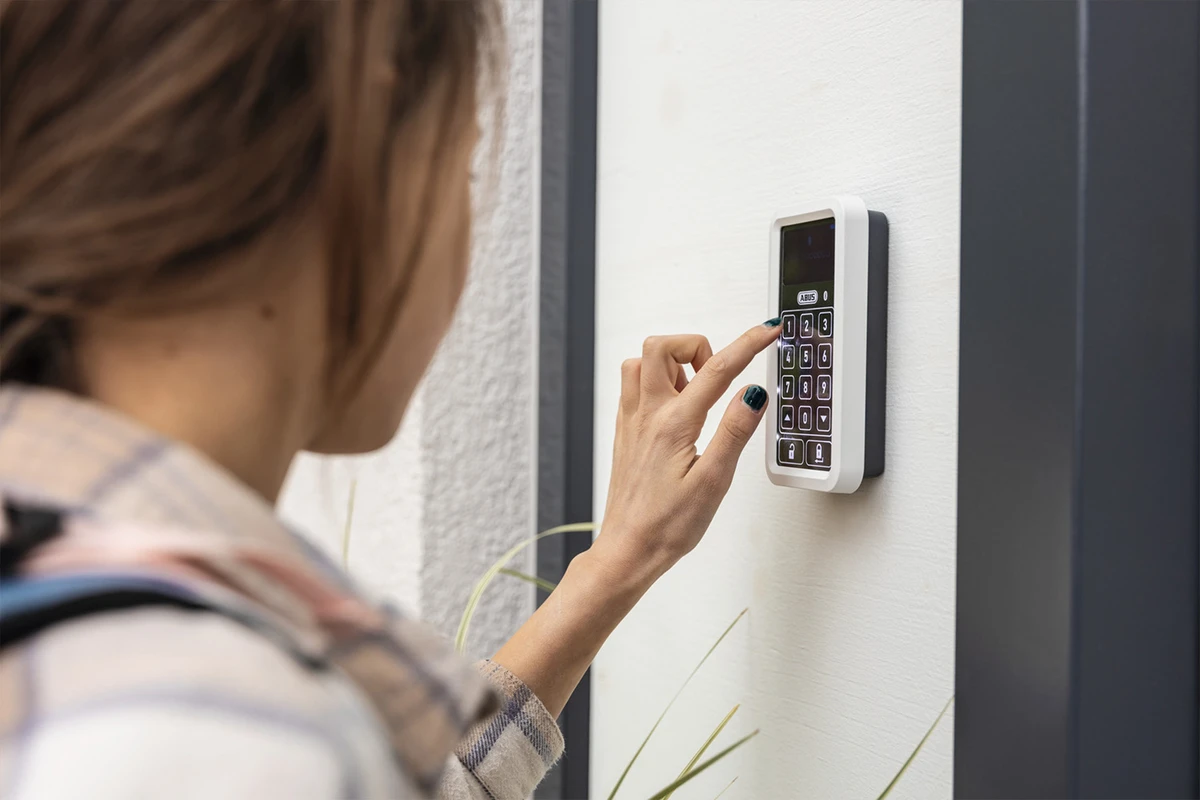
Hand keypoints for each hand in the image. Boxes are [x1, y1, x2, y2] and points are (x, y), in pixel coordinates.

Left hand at [492, 319, 780, 715]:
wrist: (628, 550)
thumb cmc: (668, 526)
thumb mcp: (713, 483)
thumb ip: (733, 432)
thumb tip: (753, 393)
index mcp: (673, 425)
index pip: (717, 369)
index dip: (749, 343)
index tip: (770, 330)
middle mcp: (647, 415)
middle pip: (662, 346)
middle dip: (696, 348)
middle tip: (718, 378)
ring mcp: (631, 421)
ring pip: (641, 362)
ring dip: (672, 364)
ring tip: (696, 395)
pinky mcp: (625, 431)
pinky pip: (634, 385)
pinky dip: (657, 382)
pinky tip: (676, 411)